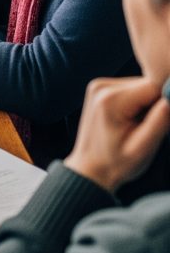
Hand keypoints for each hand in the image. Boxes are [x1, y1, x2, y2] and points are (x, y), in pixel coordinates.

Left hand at [64, 77, 169, 192]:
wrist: (90, 168)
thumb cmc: (116, 163)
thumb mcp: (143, 148)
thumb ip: (160, 120)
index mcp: (111, 99)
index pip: (155, 86)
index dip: (166, 102)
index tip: (162, 123)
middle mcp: (102, 86)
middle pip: (148, 84)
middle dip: (156, 104)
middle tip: (148, 128)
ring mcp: (100, 86)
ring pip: (142, 86)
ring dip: (147, 104)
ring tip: (138, 126)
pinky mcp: (102, 89)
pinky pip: (132, 90)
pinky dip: (138, 103)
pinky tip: (131, 120)